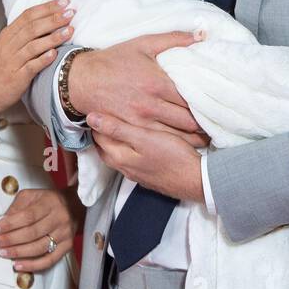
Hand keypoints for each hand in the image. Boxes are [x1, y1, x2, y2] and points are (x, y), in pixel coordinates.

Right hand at [0, 0, 74, 109]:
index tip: (64, 2)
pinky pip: (31, 66)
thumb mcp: (6, 45)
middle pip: (32, 27)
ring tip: (70, 30)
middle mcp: (9, 46)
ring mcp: (12, 62)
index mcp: (7, 35)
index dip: (47, 7)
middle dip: (53, 18)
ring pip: (33, 46)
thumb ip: (22, 33)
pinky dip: (43, 59)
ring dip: (53, 37)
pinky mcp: (17, 77)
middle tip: (71, 12)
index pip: (28, 15)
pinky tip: (55, 54)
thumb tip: (47, 19)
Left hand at [0, 187, 78, 272]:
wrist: (74, 205)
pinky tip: (18, 265)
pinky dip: (33, 265)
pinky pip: (49, 260)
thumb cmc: (47, 200)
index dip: (9, 225)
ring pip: (39, 248)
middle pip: (32, 233)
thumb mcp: (32, 196)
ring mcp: (64, 234)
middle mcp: (59, 218)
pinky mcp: (67, 247)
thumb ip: (17, 207)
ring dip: (18, 253)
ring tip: (3, 253)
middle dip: (10, 240)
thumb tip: (2, 222)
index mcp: (50, 203)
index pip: (27, 216)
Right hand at [70, 32, 209, 146]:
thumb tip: (201, 35)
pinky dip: (175, 144)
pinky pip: (159, 142)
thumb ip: (174, 39)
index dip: (209, 104)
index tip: (220, 106)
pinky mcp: (131, 130)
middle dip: (206, 125)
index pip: (193, 98)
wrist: (82, 80)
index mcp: (158, 83)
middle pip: (189, 121)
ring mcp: (141, 121)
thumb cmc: (114, 60)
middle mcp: (151, 105)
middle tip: (218, 125)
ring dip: (195, 138)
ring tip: (207, 137)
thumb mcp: (143, 44)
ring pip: (177, 136)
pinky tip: (185, 145)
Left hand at [87, 113, 205, 203]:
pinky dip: (128, 149)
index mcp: (120, 157)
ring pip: (118, 155)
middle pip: (106, 148)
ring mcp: (137, 174)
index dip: (96, 122)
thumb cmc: (172, 156)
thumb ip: (117, 128)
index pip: (98, 137)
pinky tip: (137, 143)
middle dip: (102, 132)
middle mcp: (125, 168)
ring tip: (118, 126)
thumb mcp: (144, 137)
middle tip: (105, 114)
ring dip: (115, 141)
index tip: (98, 107)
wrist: (197, 181)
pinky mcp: (149, 176)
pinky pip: (131, 160)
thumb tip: (91, 118)